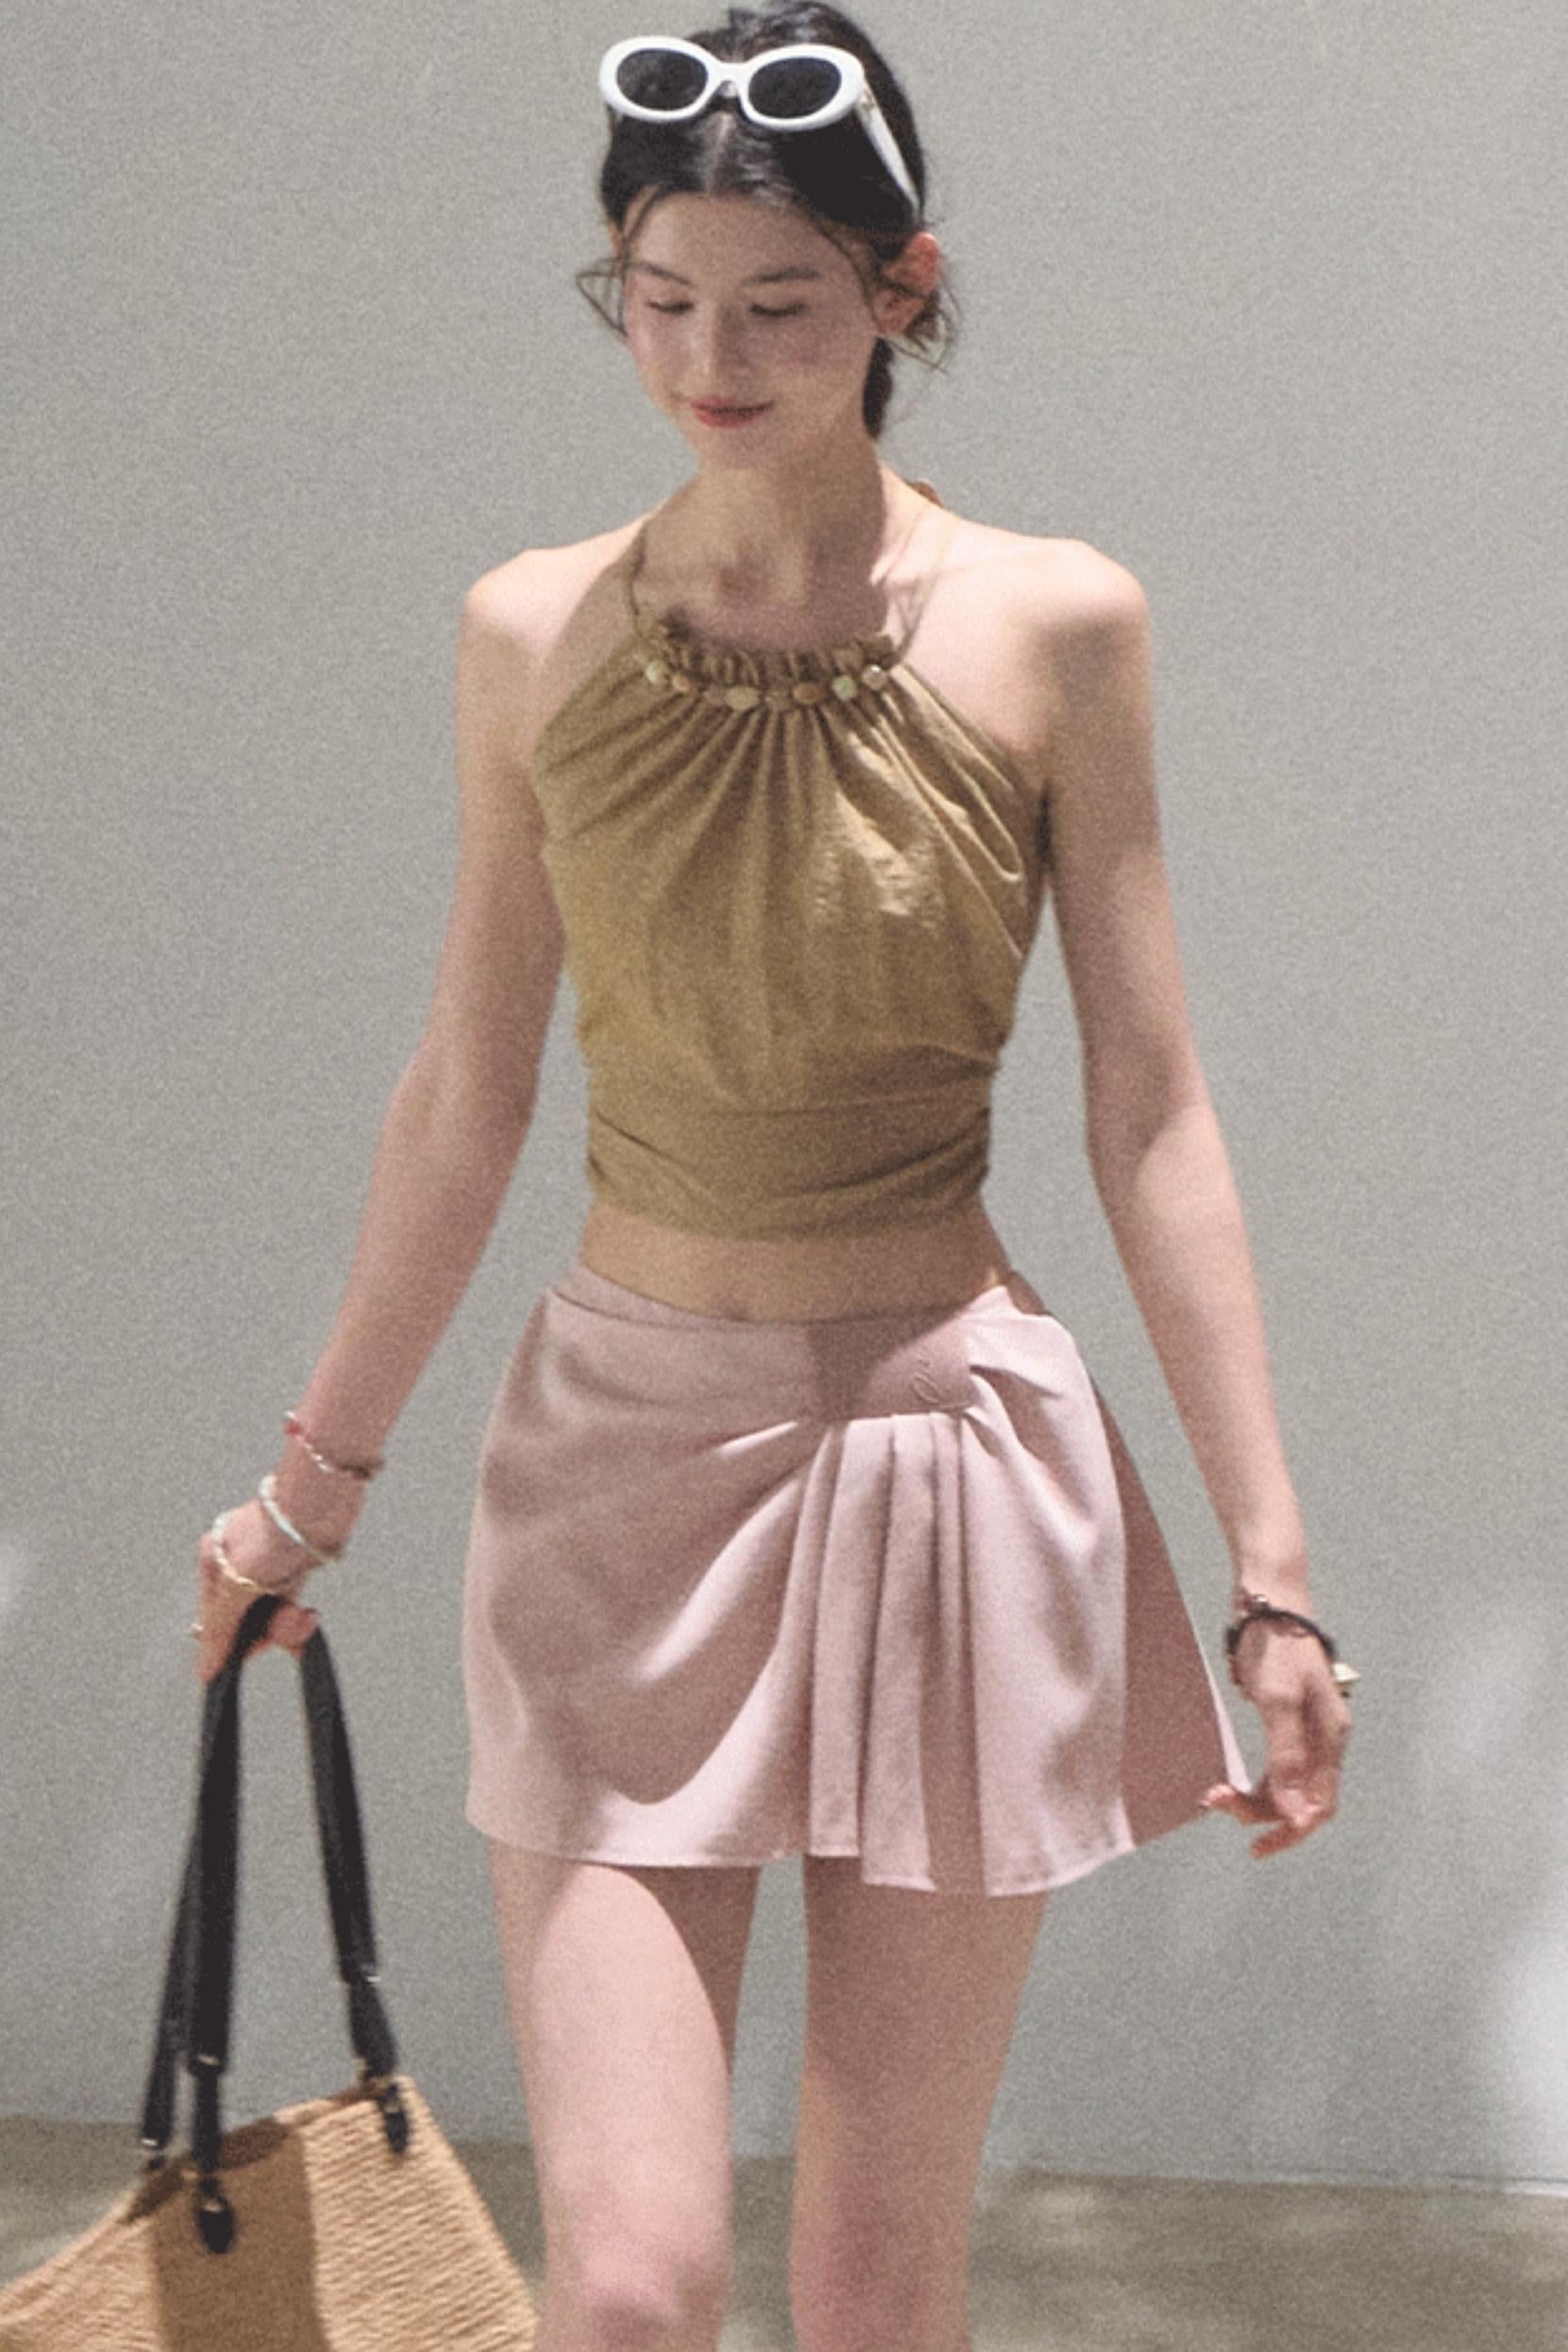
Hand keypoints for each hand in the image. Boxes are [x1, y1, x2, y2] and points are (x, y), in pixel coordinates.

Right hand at [194, 1497, 321, 1684]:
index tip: (247, 1657)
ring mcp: (268, 1569)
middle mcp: (238, 1565)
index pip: (215, 1619)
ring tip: (301, 1617)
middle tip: (282, 1626)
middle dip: (268, 1632)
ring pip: (271, 1617)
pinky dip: (300, 1619)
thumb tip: (204, 1667)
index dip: (230, 1642)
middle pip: (245, 1621)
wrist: (320, 1505)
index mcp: (213, 1561)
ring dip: (288, 1626)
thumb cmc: (272, 1530)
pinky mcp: (296, 1570)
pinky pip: (292, 1608)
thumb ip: (220, 1628)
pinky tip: (308, 1618)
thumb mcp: (235, 1584)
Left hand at [1201, 1617, 1350, 1857]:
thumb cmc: (1276, 1646)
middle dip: (1262, 1812)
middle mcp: (1324, 1740)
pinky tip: (1232, 1781)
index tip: (1258, 1847)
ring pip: (1286, 1784)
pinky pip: (1277, 1765)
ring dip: (1256, 1798)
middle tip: (1216, 1802)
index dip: (1292, 1831)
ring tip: (1215, 1795)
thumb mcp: (1278, 1701)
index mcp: (1330, 1739)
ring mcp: (1308, 1730)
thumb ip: (1286, 1756)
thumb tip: (1294, 1812)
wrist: (1269, 1601)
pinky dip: (1257, 1779)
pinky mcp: (1288, 1718)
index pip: (1320, 1806)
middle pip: (1300, 1799)